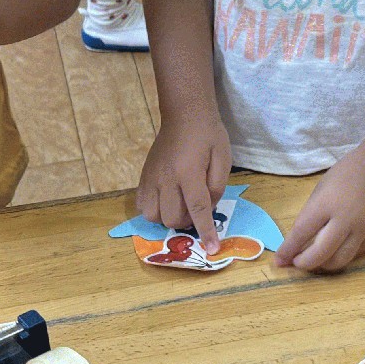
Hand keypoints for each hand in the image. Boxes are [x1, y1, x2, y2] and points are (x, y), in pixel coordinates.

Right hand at [137, 114, 231, 246]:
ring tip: (180, 205)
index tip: (212, 249)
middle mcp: (166, 178)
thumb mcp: (222, 158)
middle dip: (188, 222)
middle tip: (197, 209)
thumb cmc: (208, 135)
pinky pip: (142, 206)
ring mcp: (151, 178)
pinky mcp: (143, 177)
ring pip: (153, 216)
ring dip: (169, 218)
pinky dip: (154, 211)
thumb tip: (207, 210)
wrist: (184, 115)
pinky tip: (166, 201)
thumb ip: (216, 187)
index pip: (198, 209)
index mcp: (189, 173)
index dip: (206, 232)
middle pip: (173, 217)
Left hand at [278, 146, 364, 272]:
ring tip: (316, 259)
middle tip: (297, 262)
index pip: (301, 233)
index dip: (288, 250)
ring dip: (324, 265)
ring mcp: (363, 229)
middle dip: (304, 263)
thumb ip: (310, 216)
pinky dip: (342, 255)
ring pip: (340, 261)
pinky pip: (355, 254)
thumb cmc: (346, 173)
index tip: (280, 260)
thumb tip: (296, 242)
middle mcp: (346, 220)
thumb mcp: (321, 190)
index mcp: (326, 204)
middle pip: (321, 254)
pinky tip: (337, 248)